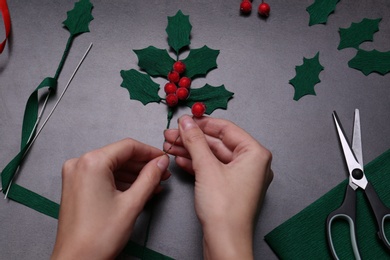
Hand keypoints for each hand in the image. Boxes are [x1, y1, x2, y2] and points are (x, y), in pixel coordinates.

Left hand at [51, 138, 170, 259]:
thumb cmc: (97, 237)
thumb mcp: (132, 203)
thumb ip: (150, 177)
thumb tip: (161, 162)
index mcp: (92, 163)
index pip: (128, 146)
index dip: (150, 152)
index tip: (163, 159)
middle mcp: (80, 164)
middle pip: (119, 155)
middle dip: (143, 164)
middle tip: (162, 172)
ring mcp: (75, 175)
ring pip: (112, 165)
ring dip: (134, 173)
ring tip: (153, 183)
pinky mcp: (76, 185)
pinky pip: (103, 175)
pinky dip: (120, 180)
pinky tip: (137, 189)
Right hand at [164, 115, 272, 259]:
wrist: (224, 241)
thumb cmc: (225, 208)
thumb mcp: (206, 167)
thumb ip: (195, 141)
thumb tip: (186, 122)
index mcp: (255, 153)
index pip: (226, 129)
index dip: (202, 123)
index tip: (185, 120)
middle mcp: (251, 163)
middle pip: (217, 143)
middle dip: (192, 139)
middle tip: (172, 134)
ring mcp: (241, 176)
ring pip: (212, 157)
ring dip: (190, 151)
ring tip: (170, 146)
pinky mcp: (230, 188)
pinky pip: (212, 169)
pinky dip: (196, 164)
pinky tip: (179, 159)